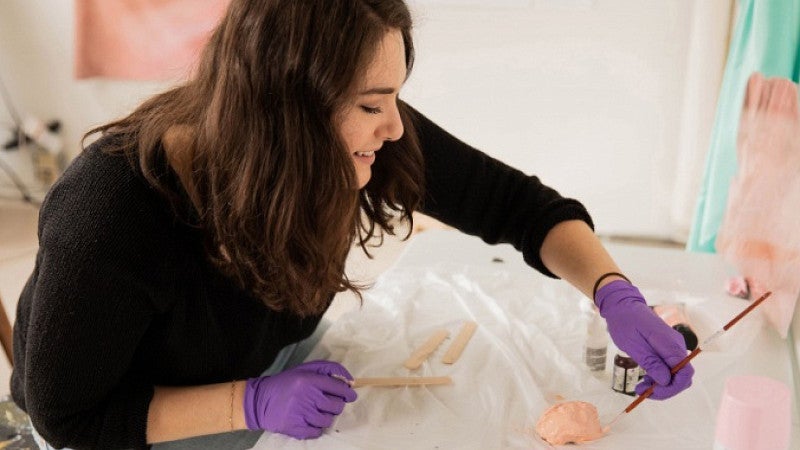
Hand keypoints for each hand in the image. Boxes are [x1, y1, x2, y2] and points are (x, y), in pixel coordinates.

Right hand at [243, 360, 356, 438]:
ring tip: (315, 411)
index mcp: (309, 379)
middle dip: (336, 405)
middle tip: (328, 403)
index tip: (350, 395)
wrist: (260, 401)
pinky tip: (309, 420)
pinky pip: (317, 432)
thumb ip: (328, 370)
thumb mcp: (305, 369)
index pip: (339, 388)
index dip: (348, 393)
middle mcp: (306, 396)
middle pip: (336, 406)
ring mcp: (300, 413)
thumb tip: (350, 380)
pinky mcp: (294, 428)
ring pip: (328, 420)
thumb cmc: (286, 383)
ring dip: (325, 416)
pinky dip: (316, 428)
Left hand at [595, 280, 693, 398]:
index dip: (672, 387)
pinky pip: (669, 366)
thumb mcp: (633, 345)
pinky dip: (659, 376)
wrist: (622, 305)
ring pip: (676, 373)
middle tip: (643, 391)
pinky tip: (645, 379)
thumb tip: (666, 381)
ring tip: (641, 386)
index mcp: (669, 343)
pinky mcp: (666, 348)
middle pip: (682, 376)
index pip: (684, 372)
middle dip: (666, 389)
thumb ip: (651, 362)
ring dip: (661, 384)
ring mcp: (672, 346)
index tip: (652, 392)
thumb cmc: (625, 322)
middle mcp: (675, 345)